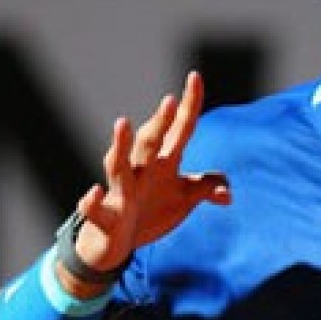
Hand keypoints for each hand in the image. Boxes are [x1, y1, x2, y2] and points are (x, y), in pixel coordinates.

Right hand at [69, 71, 230, 275]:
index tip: (195, 76)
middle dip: (160, 123)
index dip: (189, 105)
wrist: (114, 243)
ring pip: (118, 164)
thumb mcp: (183, 199)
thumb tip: (228, 194)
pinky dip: (92, 202)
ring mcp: (122, 192)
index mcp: (164, 162)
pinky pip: (96, 209)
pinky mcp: (107, 218)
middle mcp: (141, 171)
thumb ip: (205, 188)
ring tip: (123, 122)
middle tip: (170, 100)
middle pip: (151, 142)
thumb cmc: (150, 210)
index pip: (180, 129)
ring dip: (120, 145)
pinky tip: (93, 194)